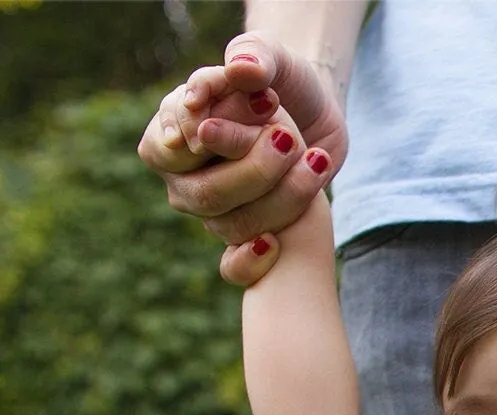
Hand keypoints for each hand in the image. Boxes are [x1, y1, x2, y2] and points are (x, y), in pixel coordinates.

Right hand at [137, 32, 347, 247]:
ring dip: (276, 200)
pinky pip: (234, 266)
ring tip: (314, 161)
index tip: (241, 119)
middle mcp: (184, 174)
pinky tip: (275, 242)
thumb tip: (241, 69)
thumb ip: (255, 57)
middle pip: (206, 193)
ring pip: (229, 224)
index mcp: (173, 126)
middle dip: (252, 170)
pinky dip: (252, 259)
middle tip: (287, 137)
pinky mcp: (244, 233)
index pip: (171, 143)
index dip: (203, 138)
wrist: (314, 115)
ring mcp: (213, 208)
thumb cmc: (283, 79)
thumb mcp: (273, 58)